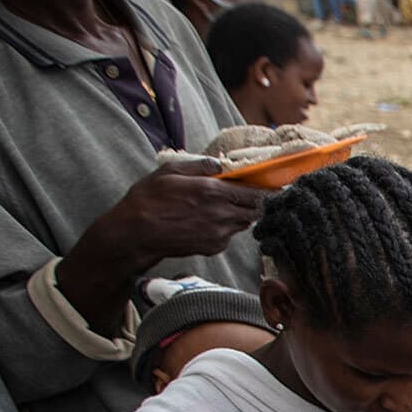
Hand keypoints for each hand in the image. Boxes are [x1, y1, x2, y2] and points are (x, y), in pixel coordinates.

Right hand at [99, 164, 266, 263]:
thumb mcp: (168, 171)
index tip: (276, 188)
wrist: (135, 234)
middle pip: (255, 210)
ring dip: (239, 214)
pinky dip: (225, 228)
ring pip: (243, 223)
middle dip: (257, 203)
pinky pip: (229, 235)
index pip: (255, 193)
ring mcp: (219, 234)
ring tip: (221, 207)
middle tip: (251, 196)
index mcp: (212, 191)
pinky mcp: (214, 248)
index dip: (268, 191)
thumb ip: (198, 166)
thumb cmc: (147, 200)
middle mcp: (220, 214)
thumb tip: (219, 164)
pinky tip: (206, 222)